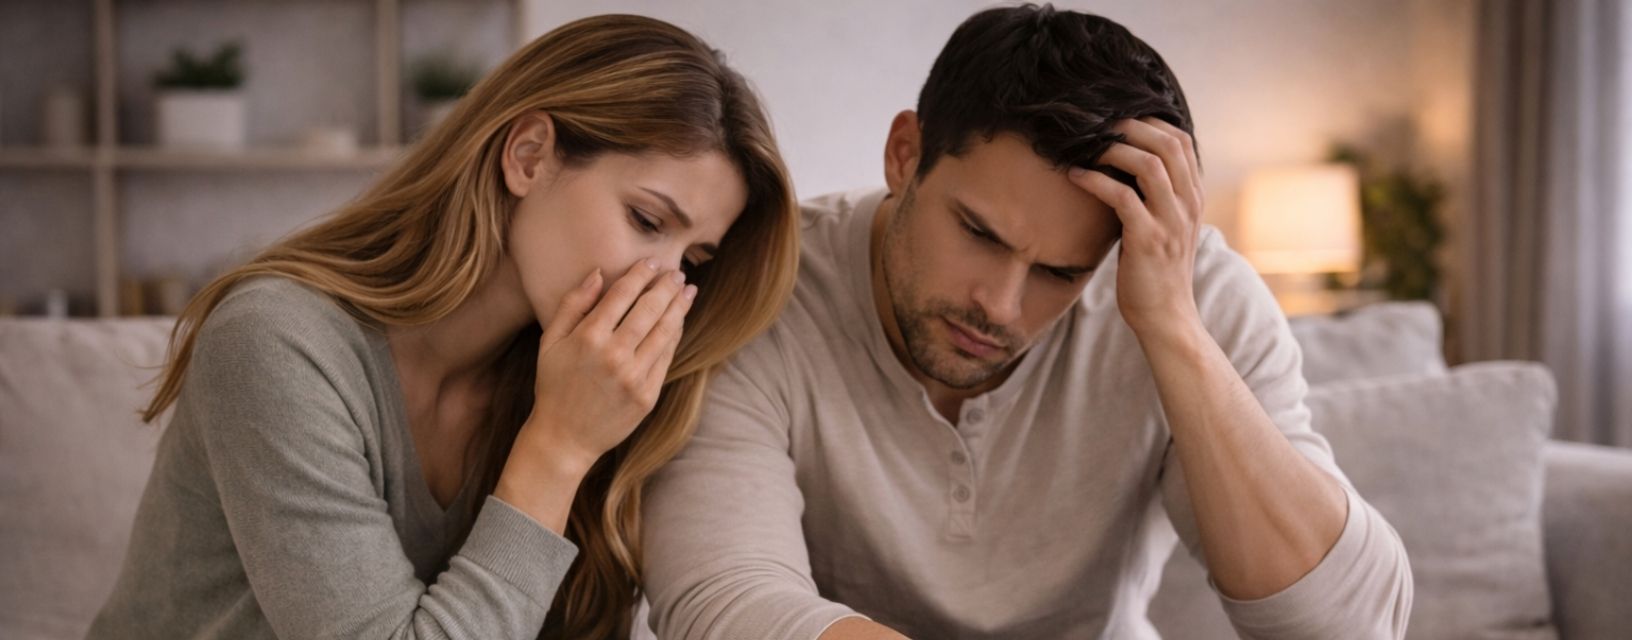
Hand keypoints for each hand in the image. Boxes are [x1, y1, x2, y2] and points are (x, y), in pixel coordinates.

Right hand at [522, 258, 696, 472]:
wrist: (565, 437)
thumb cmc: (555, 385)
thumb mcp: (550, 342)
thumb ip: (572, 305)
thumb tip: (598, 273)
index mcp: (588, 338)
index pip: (622, 295)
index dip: (640, 275)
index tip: (652, 262)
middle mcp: (614, 355)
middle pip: (649, 309)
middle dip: (666, 287)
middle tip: (677, 273)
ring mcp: (634, 376)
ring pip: (664, 332)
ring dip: (679, 307)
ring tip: (688, 291)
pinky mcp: (648, 395)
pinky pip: (666, 357)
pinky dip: (674, 335)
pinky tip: (679, 320)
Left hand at [1068, 117, 1205, 336]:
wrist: (1165, 317)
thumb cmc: (1155, 271)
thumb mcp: (1164, 225)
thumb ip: (1155, 196)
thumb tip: (1123, 165)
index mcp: (1193, 197)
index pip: (1181, 141)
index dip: (1150, 121)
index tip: (1118, 116)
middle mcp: (1188, 204)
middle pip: (1168, 143)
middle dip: (1130, 126)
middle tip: (1096, 123)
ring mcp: (1171, 222)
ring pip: (1149, 165)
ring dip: (1113, 148)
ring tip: (1085, 145)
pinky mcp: (1148, 240)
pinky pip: (1123, 198)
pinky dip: (1096, 181)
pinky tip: (1075, 176)